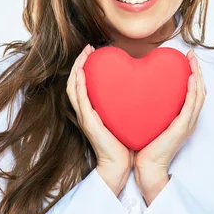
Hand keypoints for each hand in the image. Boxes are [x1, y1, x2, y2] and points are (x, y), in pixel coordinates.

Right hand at [66, 44, 133, 193]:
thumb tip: (139, 87)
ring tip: (84, 54)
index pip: (84, 84)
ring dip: (77, 69)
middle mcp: (86, 112)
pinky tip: (81, 72)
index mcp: (94, 110)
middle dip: (80, 63)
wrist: (121, 165)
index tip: (94, 52)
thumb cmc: (125, 143)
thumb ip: (126, 104)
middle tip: (88, 48)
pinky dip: (79, 85)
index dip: (86, 67)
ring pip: (73, 88)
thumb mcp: (125, 118)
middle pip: (75, 82)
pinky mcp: (89, 123)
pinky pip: (80, 101)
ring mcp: (85, 117)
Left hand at [134, 50, 206, 202]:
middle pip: (200, 90)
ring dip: (198, 76)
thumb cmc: (143, 146)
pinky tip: (190, 78)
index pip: (192, 93)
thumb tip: (139, 91)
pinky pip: (191, 106)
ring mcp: (187, 124)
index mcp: (181, 118)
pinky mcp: (183, 128)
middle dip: (197, 70)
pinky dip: (193, 91)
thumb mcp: (149, 122)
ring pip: (200, 95)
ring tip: (192, 60)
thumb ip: (150, 108)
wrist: (146, 168)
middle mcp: (188, 120)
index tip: (185, 59)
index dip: (192, 75)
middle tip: (190, 54)